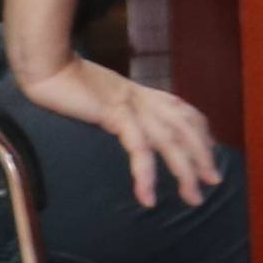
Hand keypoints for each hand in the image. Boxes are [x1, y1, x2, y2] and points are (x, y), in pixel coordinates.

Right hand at [19, 52, 222, 204]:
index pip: (184, 110)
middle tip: (214, 181)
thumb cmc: (68, 82)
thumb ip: (121, 108)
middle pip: (186, 126)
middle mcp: (144, 97)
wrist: (48, 65)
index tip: (211, 153)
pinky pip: (138, 148)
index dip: (202, 132)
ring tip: (193, 197)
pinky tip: (147, 197)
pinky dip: (146, 175)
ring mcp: (132, 105)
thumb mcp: (103, 96)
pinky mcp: (115, 113)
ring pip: (170, 140)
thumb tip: (127, 124)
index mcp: (143, 93)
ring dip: (184, 170)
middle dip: (203, 155)